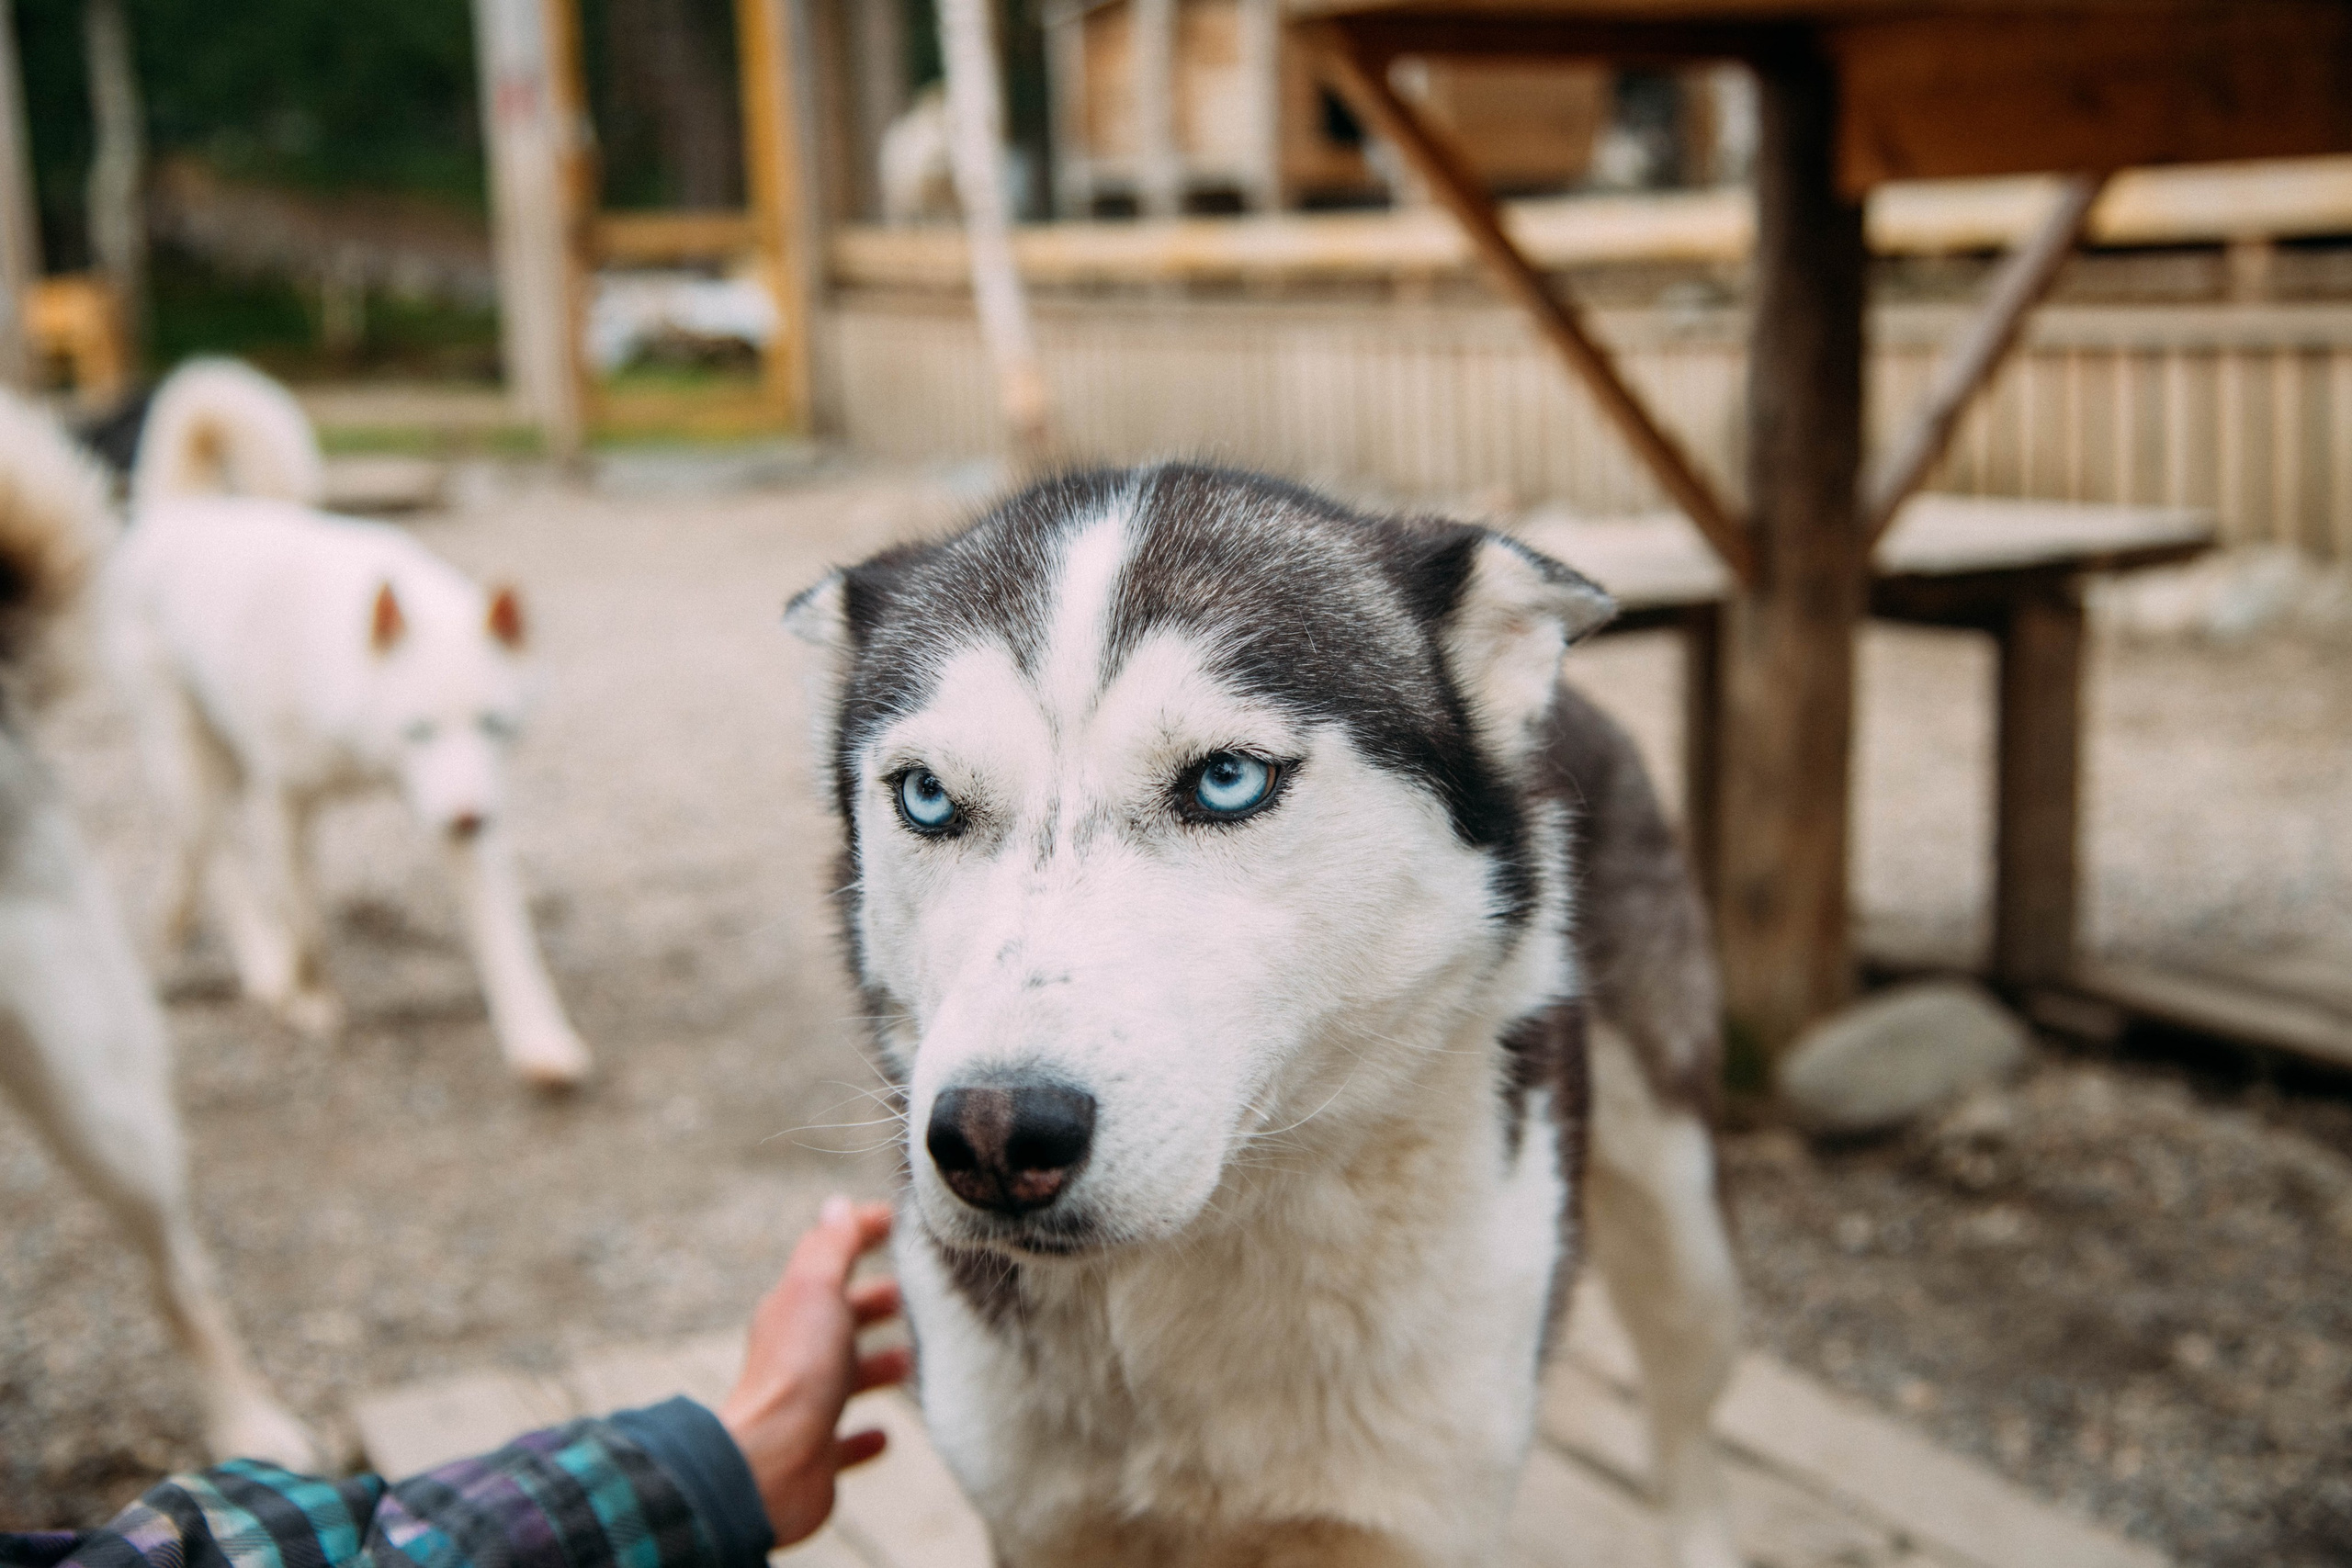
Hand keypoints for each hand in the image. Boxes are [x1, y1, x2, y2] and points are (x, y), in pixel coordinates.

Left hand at [718, 1195, 910, 1545]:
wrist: (771, 1464)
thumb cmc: (796, 1373)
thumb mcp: (817, 1290)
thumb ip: (831, 1247)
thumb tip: (837, 1205)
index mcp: (795, 1311)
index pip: (832, 1262)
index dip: (864, 1238)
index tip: (901, 1224)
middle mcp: (798, 1356)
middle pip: (839, 1322)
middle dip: (873, 1305)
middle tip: (915, 1297)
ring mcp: (807, 1407)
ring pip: (846, 1379)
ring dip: (875, 1367)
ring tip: (912, 1361)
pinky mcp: (818, 1455)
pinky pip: (844, 1441)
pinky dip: (865, 1436)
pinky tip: (886, 1437)